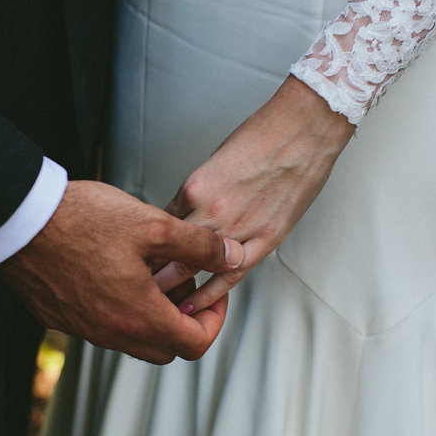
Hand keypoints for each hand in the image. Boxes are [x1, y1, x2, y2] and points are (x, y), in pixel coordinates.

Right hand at [0, 180, 244, 363]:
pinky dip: (120, 310)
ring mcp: (83, 329)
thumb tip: (231, 257)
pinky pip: (102, 328)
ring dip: (152, 315)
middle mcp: (110, 332)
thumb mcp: (153, 225)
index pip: (195, 344)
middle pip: (166, 349)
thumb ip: (199, 246)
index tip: (213, 292)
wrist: (18, 219)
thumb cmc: (79, 220)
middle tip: (184, 282)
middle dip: (185, 320)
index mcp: (139, 315)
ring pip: (133, 339)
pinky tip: (116, 271)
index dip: (215, 319)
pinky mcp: (60, 318)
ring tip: (151, 272)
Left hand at [155, 75, 353, 312]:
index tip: (134, 259)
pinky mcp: (265, 239)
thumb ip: (199, 192)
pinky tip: (195, 308)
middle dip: (147, 274)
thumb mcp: (214, 161)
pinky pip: (231, 275)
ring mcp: (238, 228)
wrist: (304, 128)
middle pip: (167, 252)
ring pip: (193, 269)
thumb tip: (184, 214)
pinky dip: (210, 294)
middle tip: (130, 289)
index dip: (145, 246)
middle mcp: (211, 211)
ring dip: (172, 289)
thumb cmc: (262, 136)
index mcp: (193, 188)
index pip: (158, 226)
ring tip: (153, 306)